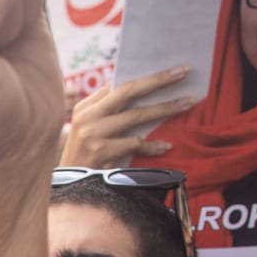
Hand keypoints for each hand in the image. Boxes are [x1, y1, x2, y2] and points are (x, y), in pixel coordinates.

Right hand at [58, 66, 194, 167]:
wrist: (69, 188)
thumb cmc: (87, 157)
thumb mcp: (91, 130)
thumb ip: (110, 111)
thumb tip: (145, 89)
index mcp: (85, 107)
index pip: (118, 83)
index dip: (146, 75)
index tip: (172, 68)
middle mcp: (87, 117)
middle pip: (127, 92)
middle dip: (158, 80)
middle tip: (184, 72)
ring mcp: (93, 135)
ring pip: (135, 115)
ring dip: (165, 108)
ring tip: (187, 103)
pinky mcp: (101, 153)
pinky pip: (135, 144)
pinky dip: (153, 145)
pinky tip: (166, 146)